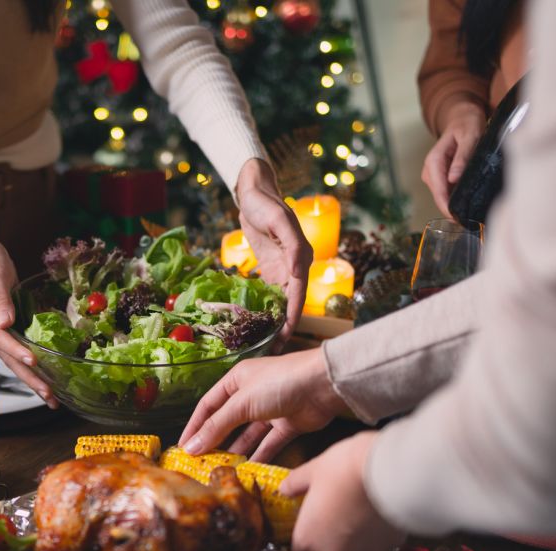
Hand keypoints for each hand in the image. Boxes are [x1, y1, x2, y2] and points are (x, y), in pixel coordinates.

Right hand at [0, 231, 57, 408]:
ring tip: (51, 397)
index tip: (34, 362)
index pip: (0, 339)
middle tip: (49, 396)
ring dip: (32, 379)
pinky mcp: (6, 327)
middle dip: (29, 378)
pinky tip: (45, 376)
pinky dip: (31, 365)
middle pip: (8, 358)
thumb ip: (0, 298)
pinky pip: (18, 350)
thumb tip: (5, 322)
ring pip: (13, 359)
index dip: (17, 352)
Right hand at [179, 349, 344, 461]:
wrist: (324, 384)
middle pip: (228, 421)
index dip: (195, 426)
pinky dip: (260, 456)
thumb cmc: (279, 382)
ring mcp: (271, 410)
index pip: (209, 405)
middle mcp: (252, 393)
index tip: (183, 448)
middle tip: (201, 464)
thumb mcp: (242, 403)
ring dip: (236, 452)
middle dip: (215, 442)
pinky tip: (248, 471)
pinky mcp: (288, 425)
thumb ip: (217, 426)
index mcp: (237, 380)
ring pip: (248, 435)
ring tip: (222, 471)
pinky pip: (269, 444)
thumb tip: (191, 447)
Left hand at [235, 159, 312, 344]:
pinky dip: (266, 310)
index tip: (284, 337)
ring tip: (264, 346)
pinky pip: (270, 295)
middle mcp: (295, 267)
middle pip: (291, 304)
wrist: (254, 193)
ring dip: (275, 323)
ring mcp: (283, 270)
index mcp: (300, 258)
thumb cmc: (266, 204)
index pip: (297, 295)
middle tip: (272, 351)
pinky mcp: (272, 270)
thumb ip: (291, 243)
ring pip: (281, 303)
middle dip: (284, 327)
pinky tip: (257, 326)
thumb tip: (300, 270)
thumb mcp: (278, 219)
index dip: (291, 317)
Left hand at [281, 431, 404, 550]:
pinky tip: (376, 508)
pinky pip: (376, 540)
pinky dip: (375, 530)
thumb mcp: (312, 470)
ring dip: (353, 532)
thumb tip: (284, 489)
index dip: (303, 544)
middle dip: (329, 533)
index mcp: (308, 538)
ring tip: (358, 505)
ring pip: (353, 547)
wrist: (388, 471)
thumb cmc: (343, 470)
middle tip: (335, 507)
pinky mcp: (387, 546)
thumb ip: (294, 484)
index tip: (308, 528)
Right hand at [421, 101, 486, 215]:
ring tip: (472, 214)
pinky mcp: (441, 178)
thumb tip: (453, 179)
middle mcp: (430, 170)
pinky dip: (456, 198)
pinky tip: (468, 204)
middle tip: (471, 223)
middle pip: (439, 197)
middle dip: (452, 210)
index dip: (447, 207)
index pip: (438, 191)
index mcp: (433, 161)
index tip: (459, 220)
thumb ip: (462, 157)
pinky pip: (447, 192)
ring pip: (443, 197)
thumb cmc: (467, 125)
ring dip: (455, 205)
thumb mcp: (469, 137)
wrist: (463, 118)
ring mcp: (434, 175)